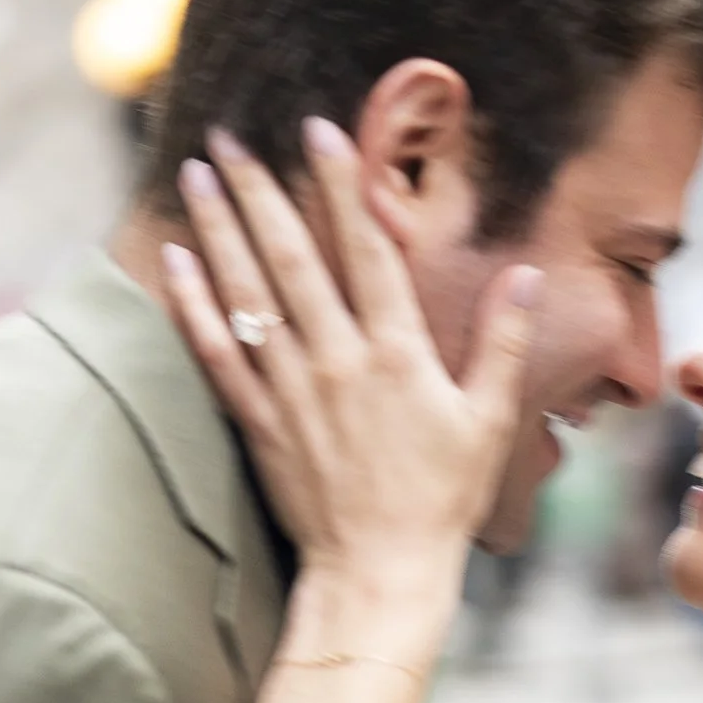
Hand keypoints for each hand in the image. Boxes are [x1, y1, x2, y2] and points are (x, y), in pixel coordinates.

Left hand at [161, 122, 537, 606]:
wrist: (378, 572)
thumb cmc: (441, 500)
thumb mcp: (490, 421)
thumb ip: (503, 342)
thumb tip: (527, 274)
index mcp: (399, 354)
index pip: (367, 249)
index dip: (342, 185)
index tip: (320, 130)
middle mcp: (339, 361)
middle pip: (293, 257)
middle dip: (260, 189)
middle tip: (231, 134)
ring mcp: (292, 391)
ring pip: (248, 294)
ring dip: (219, 229)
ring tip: (198, 174)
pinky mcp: (258, 423)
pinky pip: (218, 353)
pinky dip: (194, 304)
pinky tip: (175, 260)